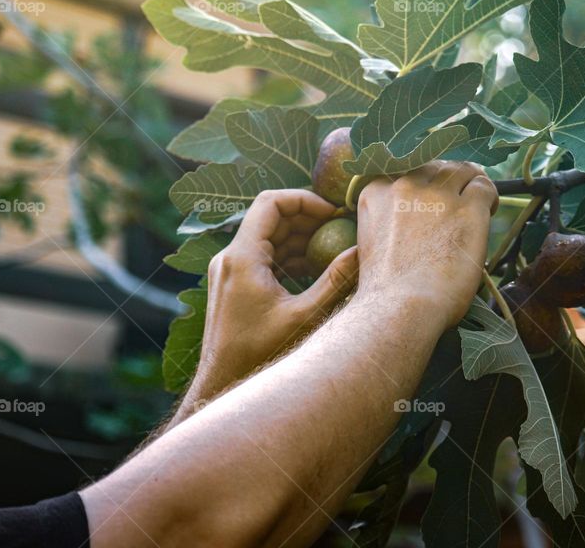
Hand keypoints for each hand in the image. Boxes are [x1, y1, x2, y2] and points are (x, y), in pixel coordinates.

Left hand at [181, 190, 358, 411]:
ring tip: (334, 249)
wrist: (223, 385)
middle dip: (309, 220)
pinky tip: (316, 270)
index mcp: (242, 257)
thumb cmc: (259, 355)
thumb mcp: (305, 316)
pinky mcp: (235, 285)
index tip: (333, 212)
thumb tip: (361, 252)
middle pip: (271, 218)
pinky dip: (291, 257)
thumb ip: (335, 280)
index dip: (304, 199)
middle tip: (342, 228)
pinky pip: (265, 258)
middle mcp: (230, 258)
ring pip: (269, 238)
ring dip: (302, 239)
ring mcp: (230, 271)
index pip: (270, 203)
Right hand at [354, 161, 497, 329]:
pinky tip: (487, 211)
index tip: (432, 197)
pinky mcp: (467, 209)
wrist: (400, 309)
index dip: (424, 181)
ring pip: (462, 170)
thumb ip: (389, 217)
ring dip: (470, 184)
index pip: (407, 168)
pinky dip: (489, 196)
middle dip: (448, 181)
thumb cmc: (386, 290)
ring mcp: (438, 195)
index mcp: (377, 192)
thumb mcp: (372, 241)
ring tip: (476, 206)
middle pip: (436, 166)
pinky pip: (485, 187)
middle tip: (458, 201)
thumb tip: (417, 214)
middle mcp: (405, 184)